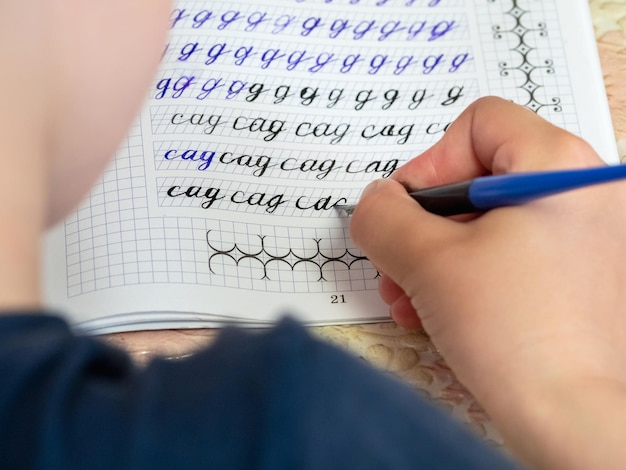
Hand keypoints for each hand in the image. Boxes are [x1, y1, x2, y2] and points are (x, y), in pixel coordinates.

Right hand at [350, 97, 625, 468]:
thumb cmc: (516, 333)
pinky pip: (508, 254)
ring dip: (435, 257)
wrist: (571, 419)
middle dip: (423, 226)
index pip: (477, 124)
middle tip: (395, 263)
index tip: (407, 213)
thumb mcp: (426, 261)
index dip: (429, 164)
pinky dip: (466, 275)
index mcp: (560, 165)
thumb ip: (383, 216)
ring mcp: (586, 236)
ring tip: (409, 298)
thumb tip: (374, 202)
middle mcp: (583, 191)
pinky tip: (437, 312)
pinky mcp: (577, 274)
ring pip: (487, 222)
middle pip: (477, 178)